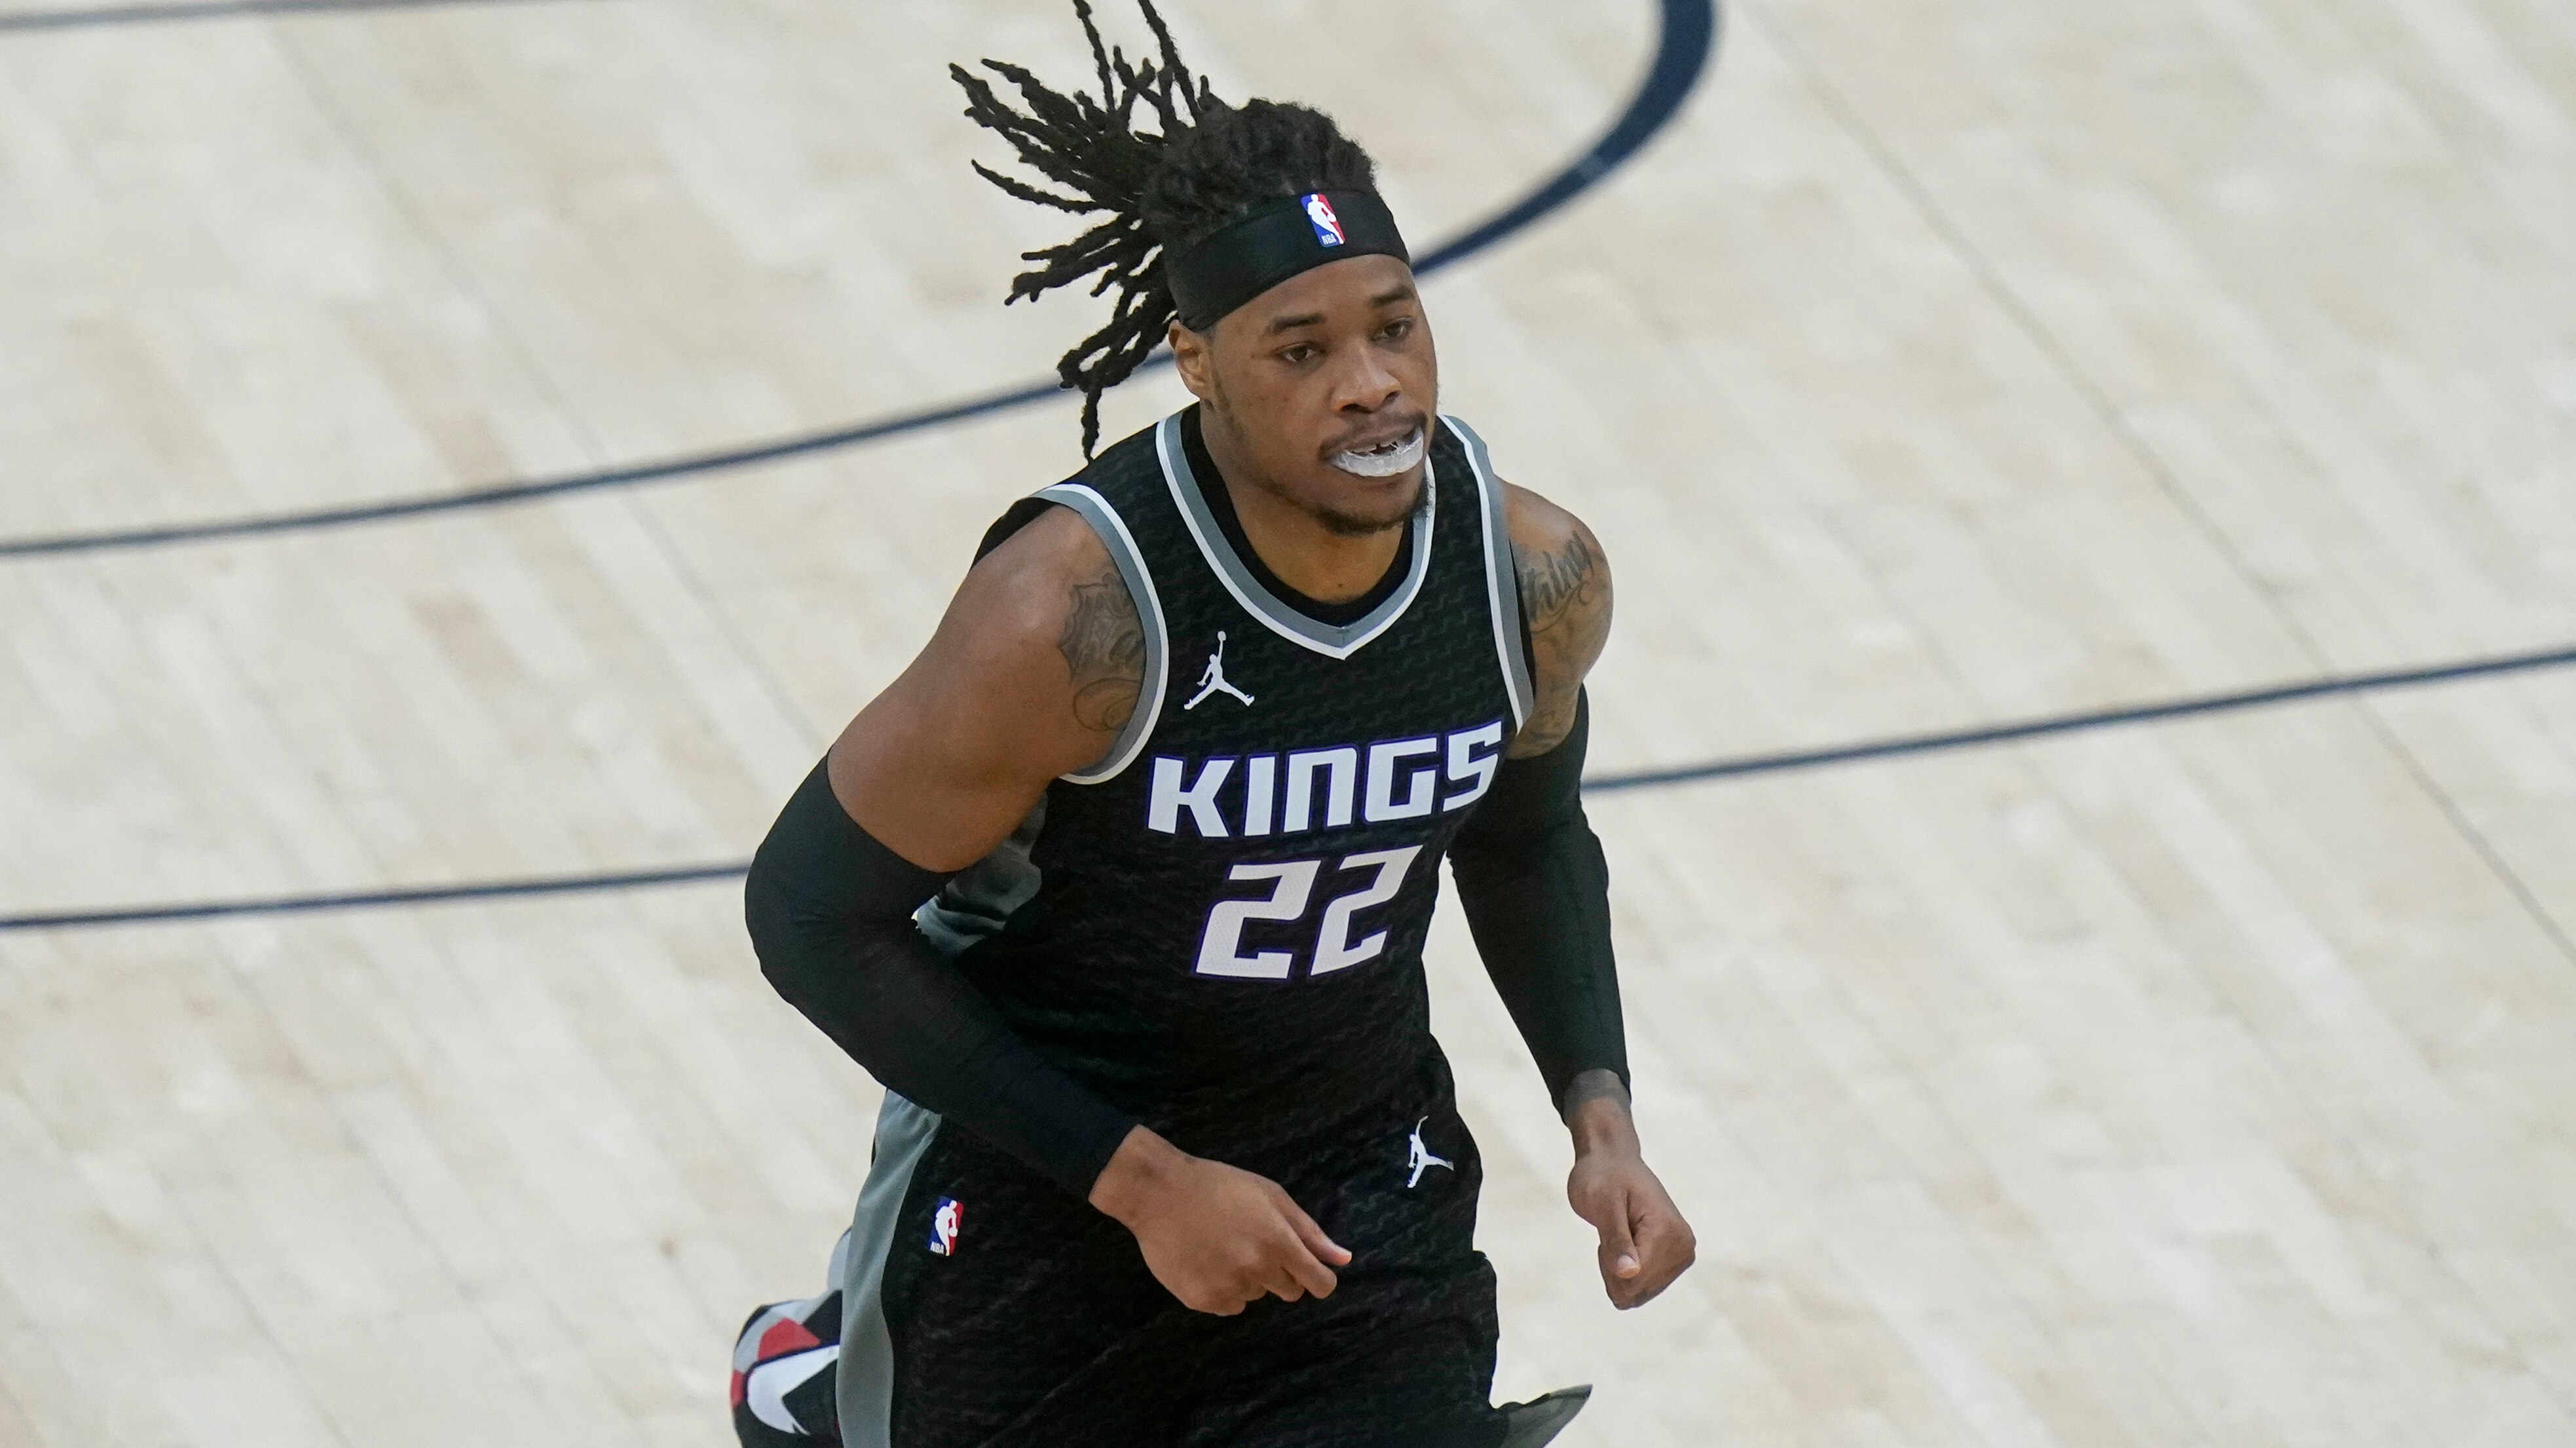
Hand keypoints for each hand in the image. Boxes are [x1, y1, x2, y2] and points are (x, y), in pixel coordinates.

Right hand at [1088, 1126, 1352, 1315]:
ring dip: (1249, 1279)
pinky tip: (1207, 1261)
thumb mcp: (1271, 1196)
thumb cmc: (1220, 1186)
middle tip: (1253, 1244)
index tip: (1306, 1269)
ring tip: (1223, 1247)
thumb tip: (1344, 1259)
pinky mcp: (1202, 1301)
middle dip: (1281, 1273)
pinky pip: (1230, 1306)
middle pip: (1290, 1292)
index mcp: (1279, 1242)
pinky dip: (1224, 1290)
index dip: (1318, 1278)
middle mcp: (1258, 1270)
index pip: (1320, 1284)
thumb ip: (1309, 1232)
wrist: (1159, 1193)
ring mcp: (1228, 1288)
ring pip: (1257, 1296)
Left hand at [1563, 1076, 1694, 1308]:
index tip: (1609, 1229)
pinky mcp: (1675, 1261)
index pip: (1632, 1281)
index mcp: (1670, 1233)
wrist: (1614, 1162)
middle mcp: (1684, 1248)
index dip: (1608, 1263)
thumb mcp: (1602, 1203)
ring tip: (1619, 1233)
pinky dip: (1626, 1271)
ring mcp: (1682, 1256)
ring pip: (1637, 1294)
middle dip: (1613, 1268)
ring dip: (1618, 1270)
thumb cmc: (1603, 1177)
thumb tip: (1628, 1274)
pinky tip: (1626, 1242)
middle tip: (1612, 1230)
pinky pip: (1641, 1289)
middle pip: (1634, 1291)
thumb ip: (1616, 1240)